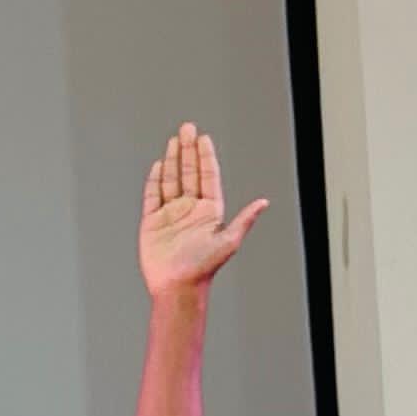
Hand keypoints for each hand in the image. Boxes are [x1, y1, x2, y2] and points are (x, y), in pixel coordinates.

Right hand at [138, 123, 267, 297]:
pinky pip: (152, 196)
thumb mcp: (229, 242)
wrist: (176, 287)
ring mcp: (171, 214)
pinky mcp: (152, 222)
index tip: (203, 138)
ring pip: (171, 180)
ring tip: (173, 140)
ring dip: (172, 160)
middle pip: (188, 173)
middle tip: (187, 128)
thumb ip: (244, 220)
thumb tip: (264, 202)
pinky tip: (158, 165)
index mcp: (209, 210)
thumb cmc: (203, 268)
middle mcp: (190, 209)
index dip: (205, 156)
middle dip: (187, 150)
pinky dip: (154, 180)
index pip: (207, 176)